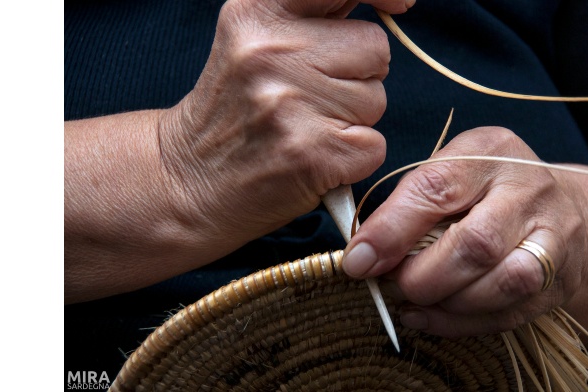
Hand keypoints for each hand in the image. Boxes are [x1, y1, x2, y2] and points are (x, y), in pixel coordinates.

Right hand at [65, 0, 414, 301]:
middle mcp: (270, 51)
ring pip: (377, 98)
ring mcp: (289, 103)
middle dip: (359, 75)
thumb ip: (313, 16)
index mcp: (256, 11)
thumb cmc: (236, 109)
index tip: (400, 4)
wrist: (188, 181)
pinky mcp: (311, 154)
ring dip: (355, 118)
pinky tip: (315, 159)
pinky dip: (354, 159)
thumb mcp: (255, 41)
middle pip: (375, 47)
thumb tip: (394, 3)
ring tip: (307, 128)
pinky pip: (374, 146)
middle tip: (313, 99)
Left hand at [343, 126, 587, 336]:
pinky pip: (510, 313)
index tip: (359, 260)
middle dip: (423, 275)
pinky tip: (430, 316)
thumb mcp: (451, 174)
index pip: (436, 187)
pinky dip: (460, 323)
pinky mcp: (560, 281)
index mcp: (490, 152)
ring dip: (447, 302)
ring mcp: (554, 238)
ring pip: (504, 283)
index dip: (392, 229)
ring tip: (415, 299)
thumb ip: (409, 205)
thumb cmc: (488, 192)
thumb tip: (364, 256)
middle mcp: (529, 191)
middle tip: (394, 283)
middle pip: (477, 243)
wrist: (567, 212)